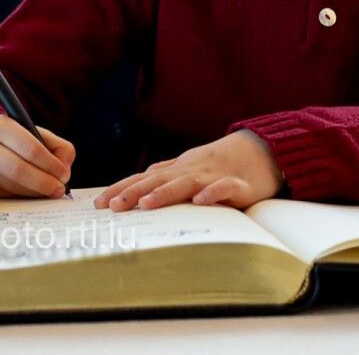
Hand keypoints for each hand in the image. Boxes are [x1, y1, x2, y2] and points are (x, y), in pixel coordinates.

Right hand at [0, 115, 74, 196]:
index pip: (30, 148)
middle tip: (59, 189)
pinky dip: (22, 197)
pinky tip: (31, 193)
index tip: (64, 174)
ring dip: (35, 193)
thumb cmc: (10, 138)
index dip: (50, 164)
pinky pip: (4, 196)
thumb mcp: (31, 131)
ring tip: (48, 191)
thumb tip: (65, 171)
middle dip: (44, 183)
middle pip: (18, 170)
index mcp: (1, 126)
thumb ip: (56, 146)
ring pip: (11, 187)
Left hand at [94, 131, 282, 210]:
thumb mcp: (187, 170)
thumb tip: (135, 185)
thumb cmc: (218, 166)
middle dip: (133, 193)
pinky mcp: (237, 185)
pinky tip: (201, 201)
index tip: (98, 204)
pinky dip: (213, 193)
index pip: (143, 179)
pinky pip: (224, 188)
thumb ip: (164, 176)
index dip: (120, 189)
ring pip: (185, 184)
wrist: (260, 152)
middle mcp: (189, 171)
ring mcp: (212, 176)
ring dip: (164, 193)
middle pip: (157, 181)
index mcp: (176, 170)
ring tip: (145, 205)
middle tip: (112, 207)